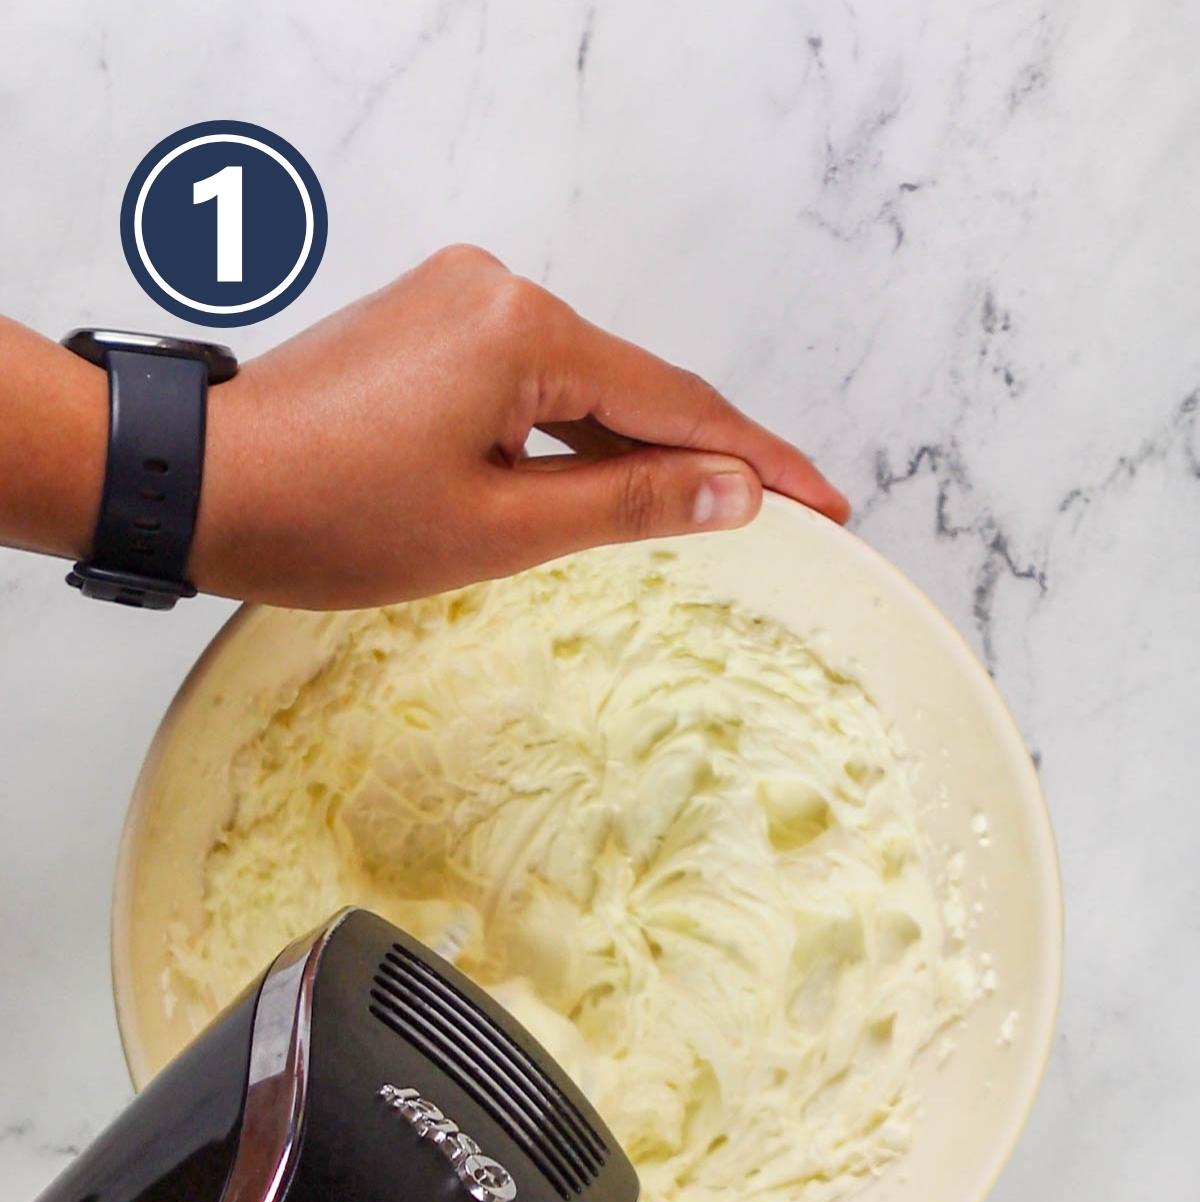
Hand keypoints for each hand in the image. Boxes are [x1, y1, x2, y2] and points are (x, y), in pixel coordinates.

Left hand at [193, 244, 849, 608]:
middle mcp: (497, 291)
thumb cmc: (329, 515)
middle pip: (634, 386)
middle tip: (785, 515)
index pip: (676, 403)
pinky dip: (570, 436)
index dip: (758, 461)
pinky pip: (530, 381)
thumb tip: (732, 491)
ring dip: (632, 451)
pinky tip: (599, 482)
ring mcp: (457, 302)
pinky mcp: (427, 326)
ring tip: (700, 515)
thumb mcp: (498, 529)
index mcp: (524, 330)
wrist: (198, 484)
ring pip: (582, 386)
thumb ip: (627, 506)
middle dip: (703, 456)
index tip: (827, 502)